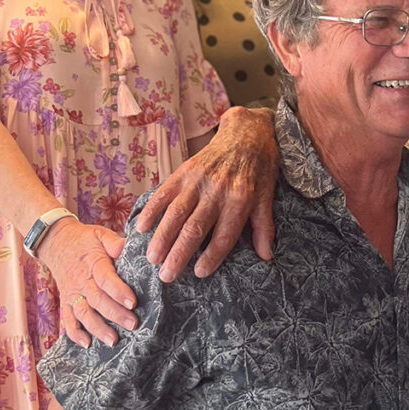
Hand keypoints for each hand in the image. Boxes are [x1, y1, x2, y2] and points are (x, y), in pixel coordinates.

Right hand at [39, 217, 137, 347]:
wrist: (56, 242)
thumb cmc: (84, 240)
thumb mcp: (100, 235)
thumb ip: (114, 242)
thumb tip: (127, 247)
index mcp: (93, 264)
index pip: (106, 280)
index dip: (119, 292)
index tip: (133, 302)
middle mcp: (81, 282)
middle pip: (98, 301)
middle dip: (115, 314)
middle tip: (132, 324)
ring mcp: (72, 294)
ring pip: (83, 314)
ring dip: (97, 328)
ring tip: (113, 340)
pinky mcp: (66, 302)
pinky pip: (67, 320)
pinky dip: (75, 333)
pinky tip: (86, 344)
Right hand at [136, 106, 276, 281]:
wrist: (246, 133)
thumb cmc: (259, 168)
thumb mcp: (267, 197)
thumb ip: (264, 227)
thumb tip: (266, 257)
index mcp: (241, 200)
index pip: (224, 235)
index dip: (212, 256)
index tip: (199, 273)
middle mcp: (218, 191)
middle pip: (195, 228)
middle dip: (179, 254)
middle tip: (166, 276)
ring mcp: (199, 180)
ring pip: (176, 213)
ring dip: (162, 237)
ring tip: (151, 259)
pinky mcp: (185, 171)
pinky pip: (164, 192)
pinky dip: (151, 210)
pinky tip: (141, 228)